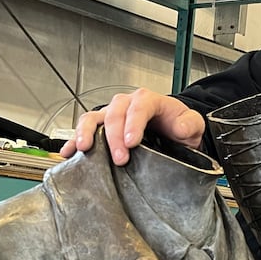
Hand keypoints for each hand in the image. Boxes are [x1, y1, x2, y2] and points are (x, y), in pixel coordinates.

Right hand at [58, 88, 205, 164]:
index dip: (133, 123)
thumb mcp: (192, 124)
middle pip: (115, 114)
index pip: (139, 106)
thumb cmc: (178, 125)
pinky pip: (85, 131)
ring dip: (87, 132)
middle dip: (114, 136)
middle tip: (119, 158)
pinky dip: (74, 140)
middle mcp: (127, 104)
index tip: (132, 142)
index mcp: (149, 100)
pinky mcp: (102, 129)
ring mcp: (112, 116)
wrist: (172, 133)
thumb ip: (189, 124)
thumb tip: (179, 127)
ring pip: (94, 117)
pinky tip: (69, 152)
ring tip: (84, 149)